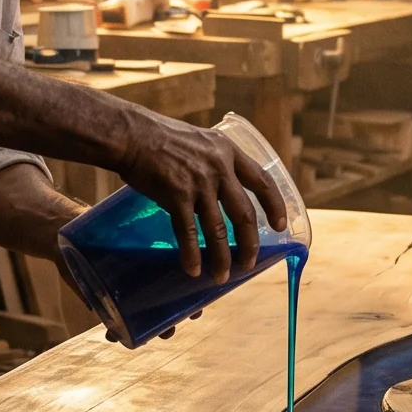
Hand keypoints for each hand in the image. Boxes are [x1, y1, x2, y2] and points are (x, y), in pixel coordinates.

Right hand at [115, 114, 290, 280]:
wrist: (132, 135)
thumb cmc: (160, 137)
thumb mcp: (201, 141)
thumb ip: (215, 161)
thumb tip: (221, 188)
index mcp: (228, 152)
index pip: (263, 181)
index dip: (275, 206)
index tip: (280, 226)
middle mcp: (219, 168)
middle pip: (244, 213)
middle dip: (249, 243)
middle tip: (249, 263)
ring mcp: (198, 183)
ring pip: (218, 229)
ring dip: (222, 257)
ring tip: (222, 277)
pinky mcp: (176, 196)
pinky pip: (188, 233)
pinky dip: (191, 254)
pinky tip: (193, 269)